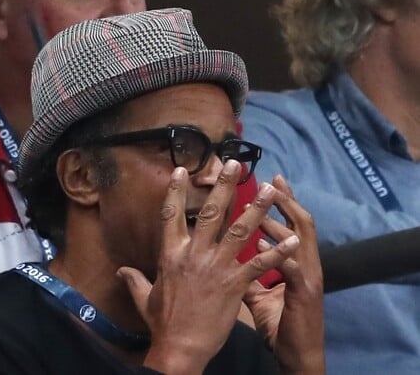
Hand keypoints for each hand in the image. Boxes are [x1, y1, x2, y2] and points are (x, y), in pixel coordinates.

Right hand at [117, 162, 300, 374]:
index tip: (181, 170)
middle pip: (211, 212)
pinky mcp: (235, 284)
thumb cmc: (162, 322)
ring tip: (269, 190)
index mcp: (172, 253)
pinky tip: (293, 240)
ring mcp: (216, 267)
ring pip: (239, 231)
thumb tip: (120, 271)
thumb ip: (134, 279)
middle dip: (223, 186)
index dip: (176, 191)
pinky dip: (277, 252)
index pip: (171, 214)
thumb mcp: (145, 298)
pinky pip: (258, 263)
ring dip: (255, 208)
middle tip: (233, 164)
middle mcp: (194, 253)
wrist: (180, 348)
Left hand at [244, 175, 324, 374]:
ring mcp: (308, 277)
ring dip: (278, 221)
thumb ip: (247, 272)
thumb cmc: (281, 323)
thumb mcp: (259, 294)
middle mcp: (307, 263)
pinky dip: (277, 253)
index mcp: (298, 260)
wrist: (297, 356)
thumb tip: (226, 258)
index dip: (286, 200)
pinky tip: (259, 243)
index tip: (273, 178)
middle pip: (301, 222)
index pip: (293, 222)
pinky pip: (291, 269)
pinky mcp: (304, 295)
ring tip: (256, 208)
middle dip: (287, 199)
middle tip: (271, 181)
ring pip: (299, 239)